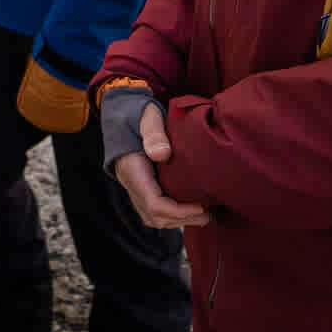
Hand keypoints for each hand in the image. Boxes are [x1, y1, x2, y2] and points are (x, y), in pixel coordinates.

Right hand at [111, 105, 209, 227]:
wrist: (123, 111)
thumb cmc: (138, 113)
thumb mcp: (148, 116)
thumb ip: (153, 133)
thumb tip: (162, 155)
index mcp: (132, 169)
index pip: (153, 203)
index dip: (178, 211)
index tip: (201, 207)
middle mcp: (130, 182)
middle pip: (153, 215)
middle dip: (181, 219)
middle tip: (207, 215)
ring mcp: (134, 186)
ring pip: (152, 217)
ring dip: (177, 220)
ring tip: (203, 216)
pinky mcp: (141, 186)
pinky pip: (153, 210)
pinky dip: (172, 215)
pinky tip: (190, 209)